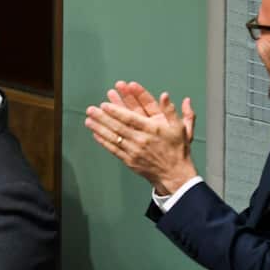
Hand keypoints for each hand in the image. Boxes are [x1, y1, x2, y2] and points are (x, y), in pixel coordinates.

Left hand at [85, 80, 197, 194]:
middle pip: (118, 127)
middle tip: (91, 109)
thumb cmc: (177, 150)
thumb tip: (165, 95)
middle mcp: (141, 140)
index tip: (105, 104)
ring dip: (100, 128)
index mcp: (152, 130)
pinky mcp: (129, 160)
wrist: (174, 174)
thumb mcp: (180, 127)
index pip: (131, 118)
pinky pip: (114, 149)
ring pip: (114, 138)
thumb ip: (170, 110)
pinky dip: (104, 142)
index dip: (117, 111)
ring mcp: (134, 151)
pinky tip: (95, 134)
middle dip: (103, 117)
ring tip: (88, 120)